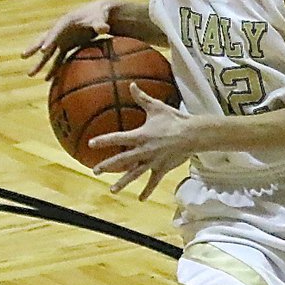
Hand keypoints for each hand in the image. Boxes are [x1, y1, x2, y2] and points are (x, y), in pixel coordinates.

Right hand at [21, 0, 112, 78]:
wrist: (99, 14)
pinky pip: (58, 59)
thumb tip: (104, 28)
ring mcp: (62, 39)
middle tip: (23, 56)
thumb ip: (100, 24)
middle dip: (34, 48)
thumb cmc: (99, 15)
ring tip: (30, 75)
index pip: (55, 32)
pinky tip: (47, 79)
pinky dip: (53, 68)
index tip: (43, 50)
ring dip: (40, 63)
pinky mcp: (67, 46)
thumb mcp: (100, 18)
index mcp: (66, 22)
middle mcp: (60, 31)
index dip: (50, 41)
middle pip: (44, 41)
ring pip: (48, 53)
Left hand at [88, 84, 190, 199]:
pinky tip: (141, 199)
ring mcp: (152, 161)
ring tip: (112, 190)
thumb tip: (131, 85)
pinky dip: (147, 191)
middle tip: (95, 171)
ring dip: (123, 182)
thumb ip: (141, 98)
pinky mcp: (162, 169)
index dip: (104, 141)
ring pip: (134, 174)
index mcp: (141, 135)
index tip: (91, 144)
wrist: (193, 134)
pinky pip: (153, 182)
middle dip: (108, 166)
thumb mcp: (156, 107)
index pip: (117, 138)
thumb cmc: (174, 120)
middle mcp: (144, 151)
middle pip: (122, 160)